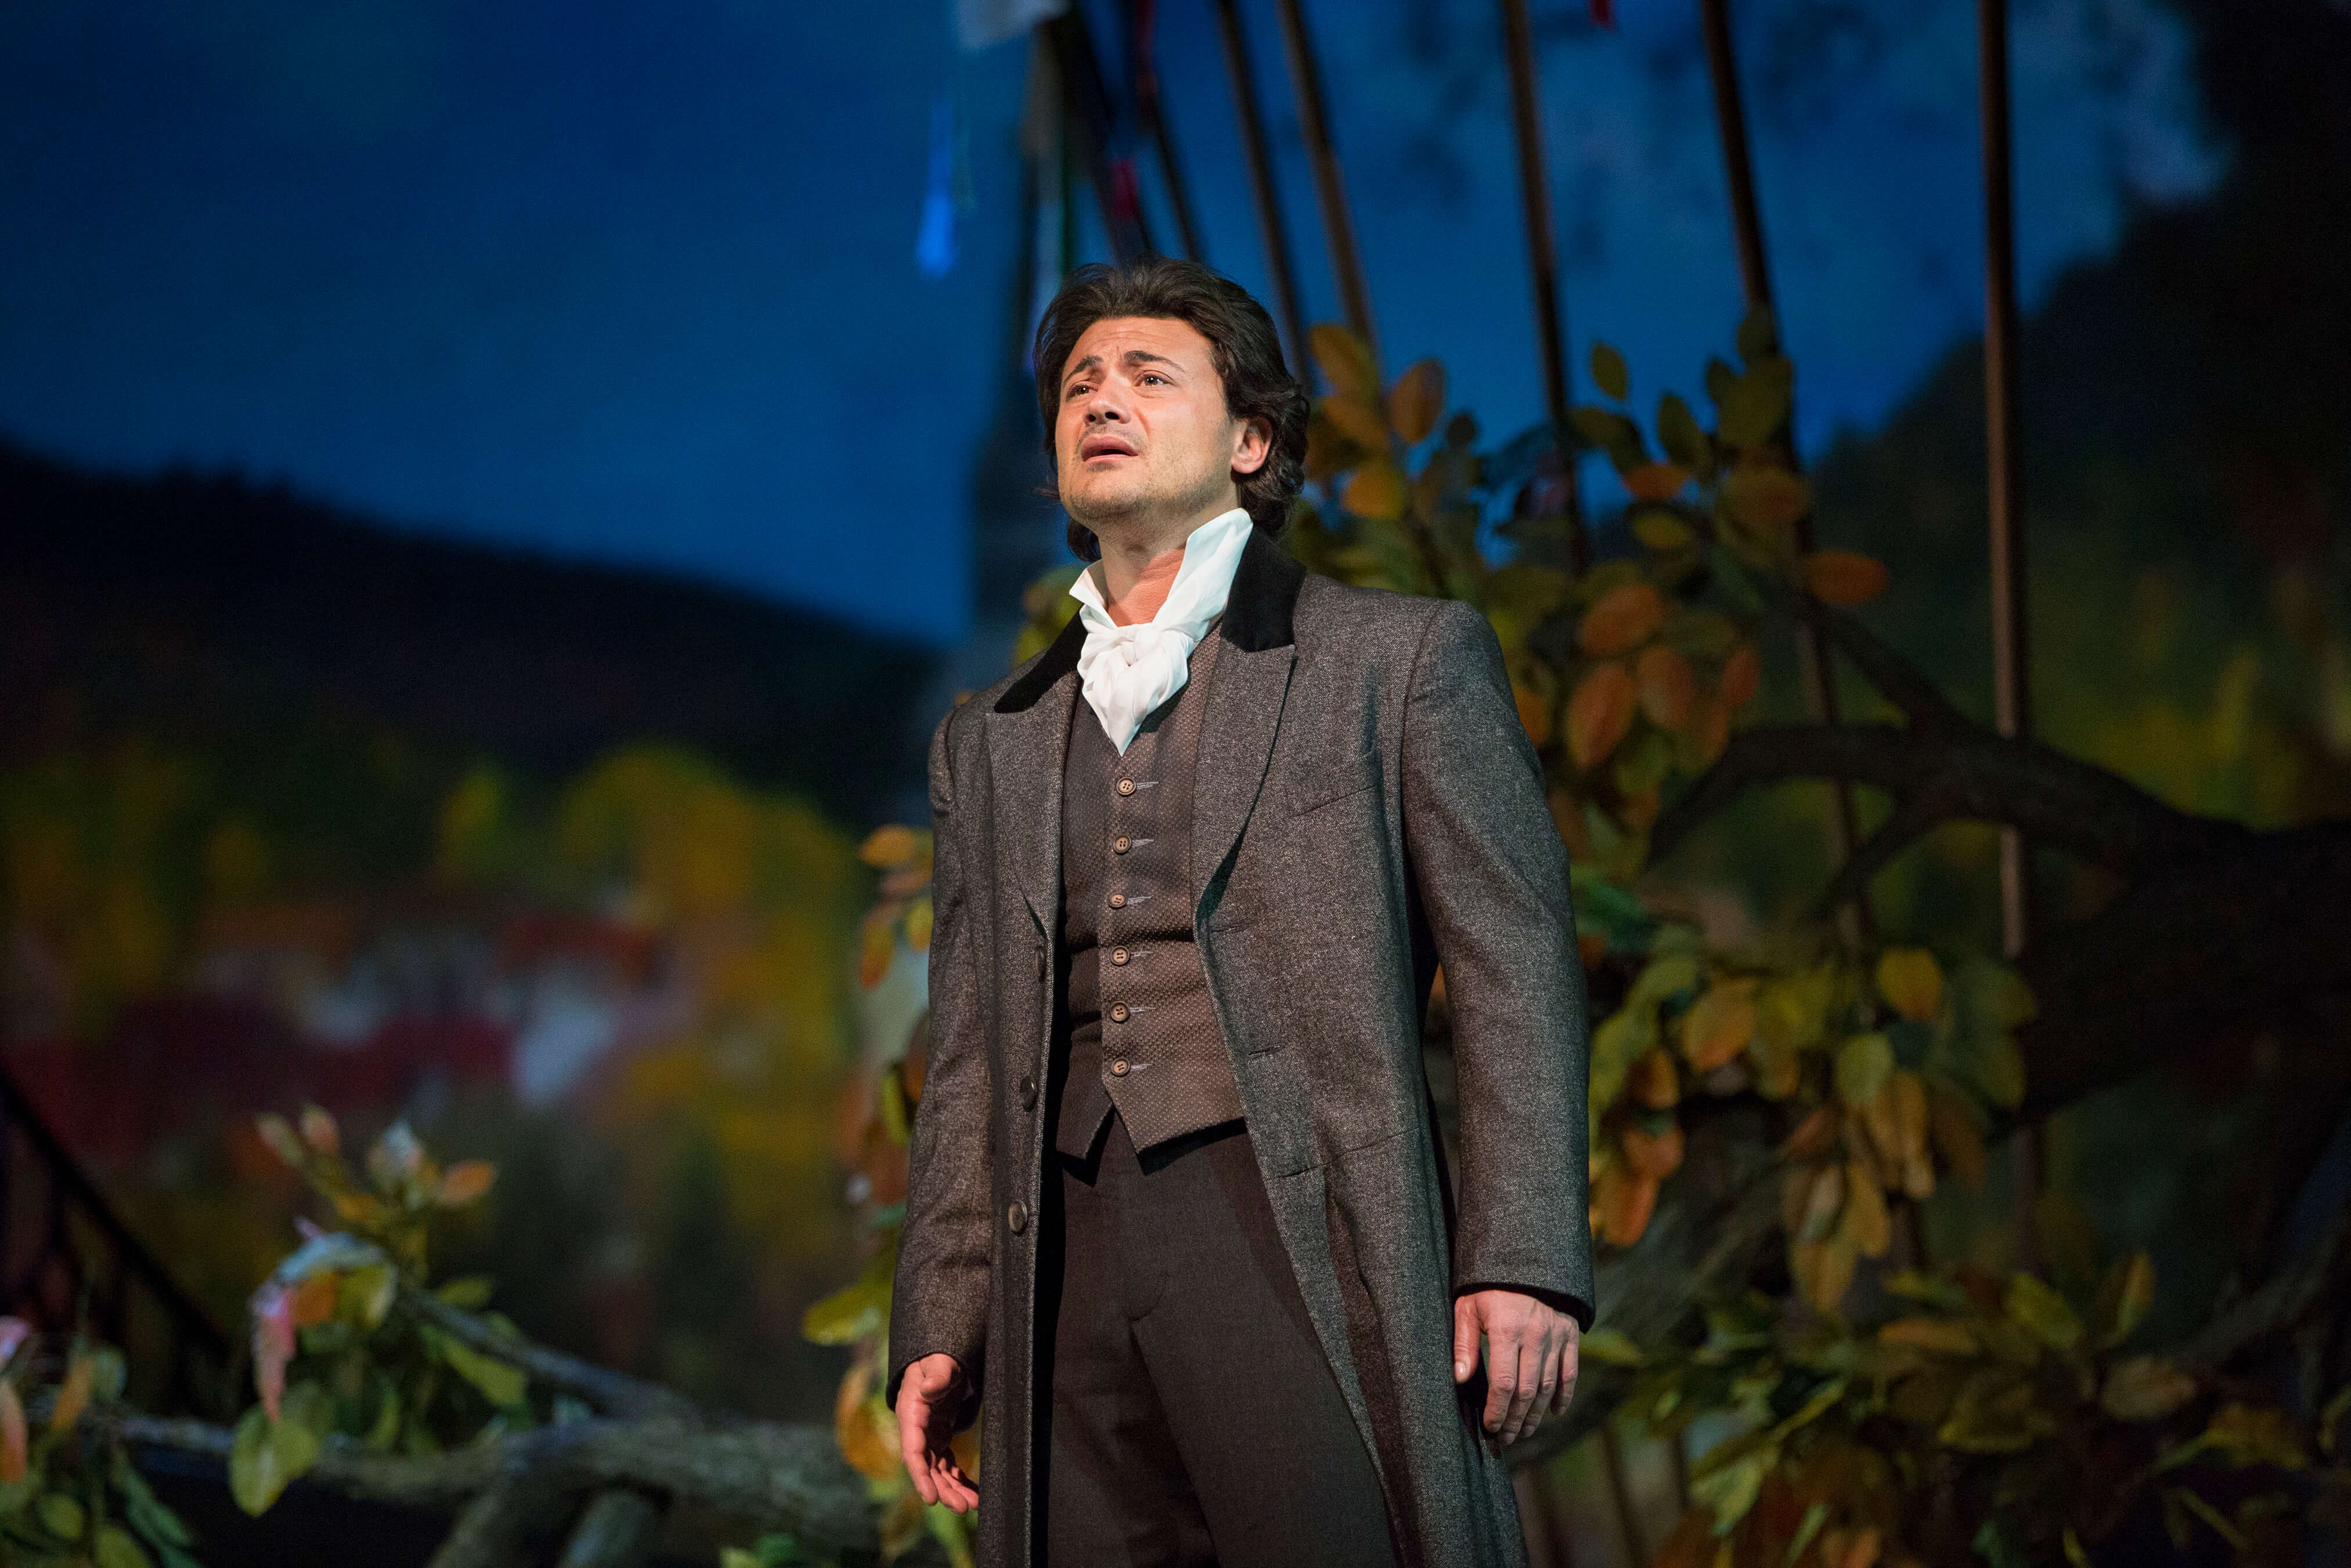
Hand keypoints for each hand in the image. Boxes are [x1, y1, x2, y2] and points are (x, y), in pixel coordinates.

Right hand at [896, 1353, 977, 1512]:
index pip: (912, 1450)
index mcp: (911, 1413)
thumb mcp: (937, 1362)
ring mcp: (928, 1437)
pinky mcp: (940, 1438)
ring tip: (972, 1506)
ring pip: (938, 1471)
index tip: (931, 1498)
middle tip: (962, 1508)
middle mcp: (917, 1431)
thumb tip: (928, 1389)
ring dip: (953, 1489)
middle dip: (943, 1490)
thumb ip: (936, 1374)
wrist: (937, 1358)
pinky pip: (948, 1465)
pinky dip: (959, 1480)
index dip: (920, 1476)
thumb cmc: (936, 1359)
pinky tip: (973, 1494)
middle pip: (927, 1467)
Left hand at [1452, 1289, 1579, 1444]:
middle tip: (1505, 1438)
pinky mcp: (1570, 1334)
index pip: (1504, 1384)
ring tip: (1524, 1431)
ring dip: (1536, 1415)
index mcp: (1507, 1330)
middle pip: (1527, 1392)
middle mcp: (1535, 1336)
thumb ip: (1464, 1344)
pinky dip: (1563, 1396)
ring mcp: (1556, 1336)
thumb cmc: (1489, 1286)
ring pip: (1548, 1387)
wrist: (1526, 1260)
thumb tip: (1459, 1380)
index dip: (1497, 1411)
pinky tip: (1553, 1412)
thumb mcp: (1468, 1308)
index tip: (1489, 1426)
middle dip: (1515, 1420)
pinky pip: (1570, 1373)